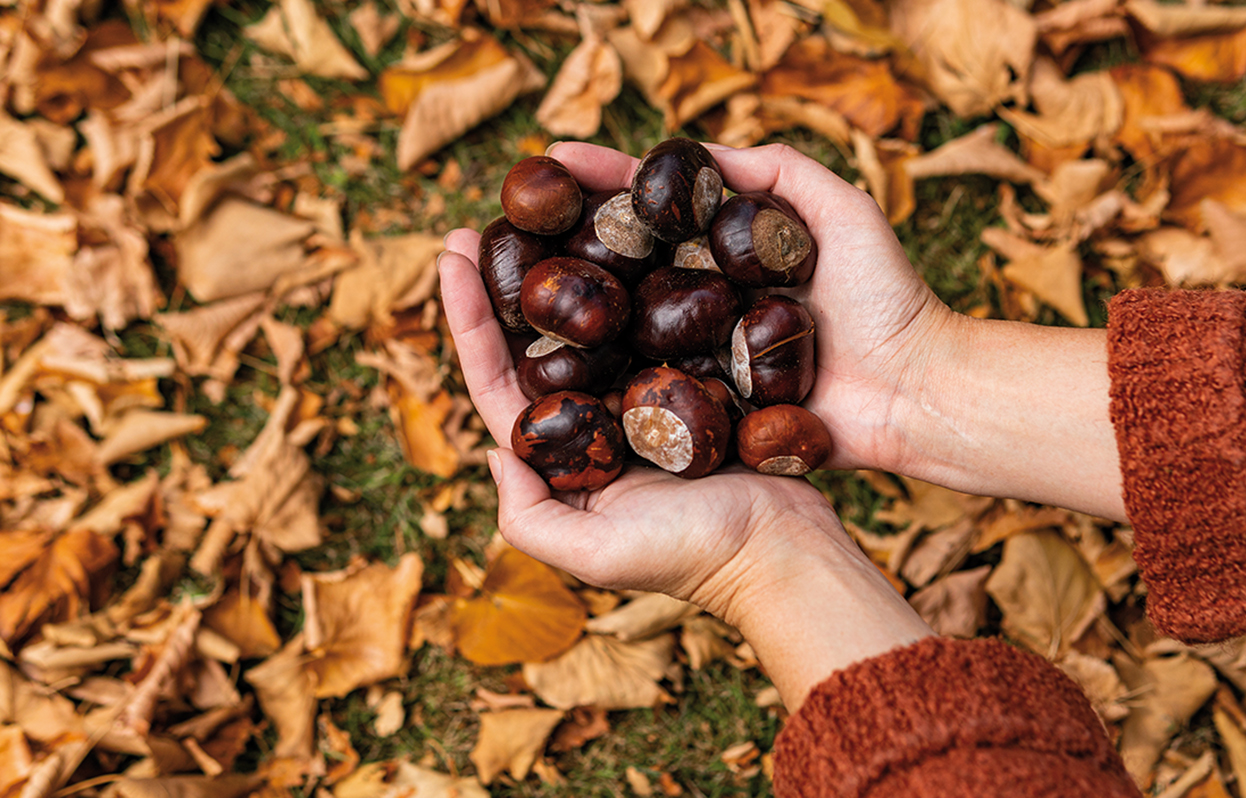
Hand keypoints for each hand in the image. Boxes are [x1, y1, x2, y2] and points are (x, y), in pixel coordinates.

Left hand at [437, 141, 935, 708]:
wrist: (785, 550)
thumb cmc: (691, 556)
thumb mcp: (594, 553)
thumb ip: (528, 516)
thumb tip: (490, 451)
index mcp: (564, 456)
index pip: (498, 378)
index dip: (469, 319)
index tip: (452, 252)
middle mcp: (597, 419)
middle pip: (540, 340)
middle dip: (510, 278)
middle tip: (495, 211)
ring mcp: (644, 397)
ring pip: (598, 321)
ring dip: (572, 267)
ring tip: (553, 207)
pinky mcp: (694, 379)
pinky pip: (658, 319)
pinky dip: (639, 278)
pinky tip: (631, 232)